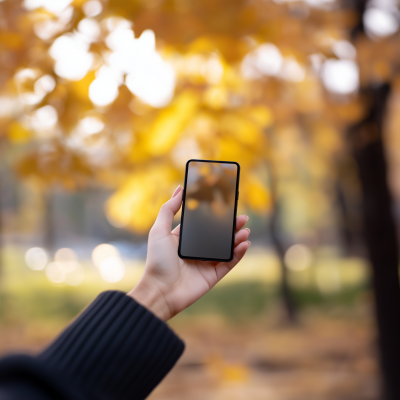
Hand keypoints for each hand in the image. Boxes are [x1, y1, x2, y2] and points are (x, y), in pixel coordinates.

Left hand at [128, 185, 250, 320]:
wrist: (160, 290)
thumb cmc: (157, 260)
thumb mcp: (159, 230)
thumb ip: (168, 209)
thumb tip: (179, 189)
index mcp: (184, 239)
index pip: (203, 225)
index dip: (215, 216)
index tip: (225, 205)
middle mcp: (196, 250)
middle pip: (218, 235)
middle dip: (231, 226)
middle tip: (242, 217)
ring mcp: (206, 263)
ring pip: (226, 248)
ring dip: (237, 238)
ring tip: (245, 229)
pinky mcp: (213, 276)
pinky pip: (229, 263)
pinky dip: (239, 254)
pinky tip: (244, 244)